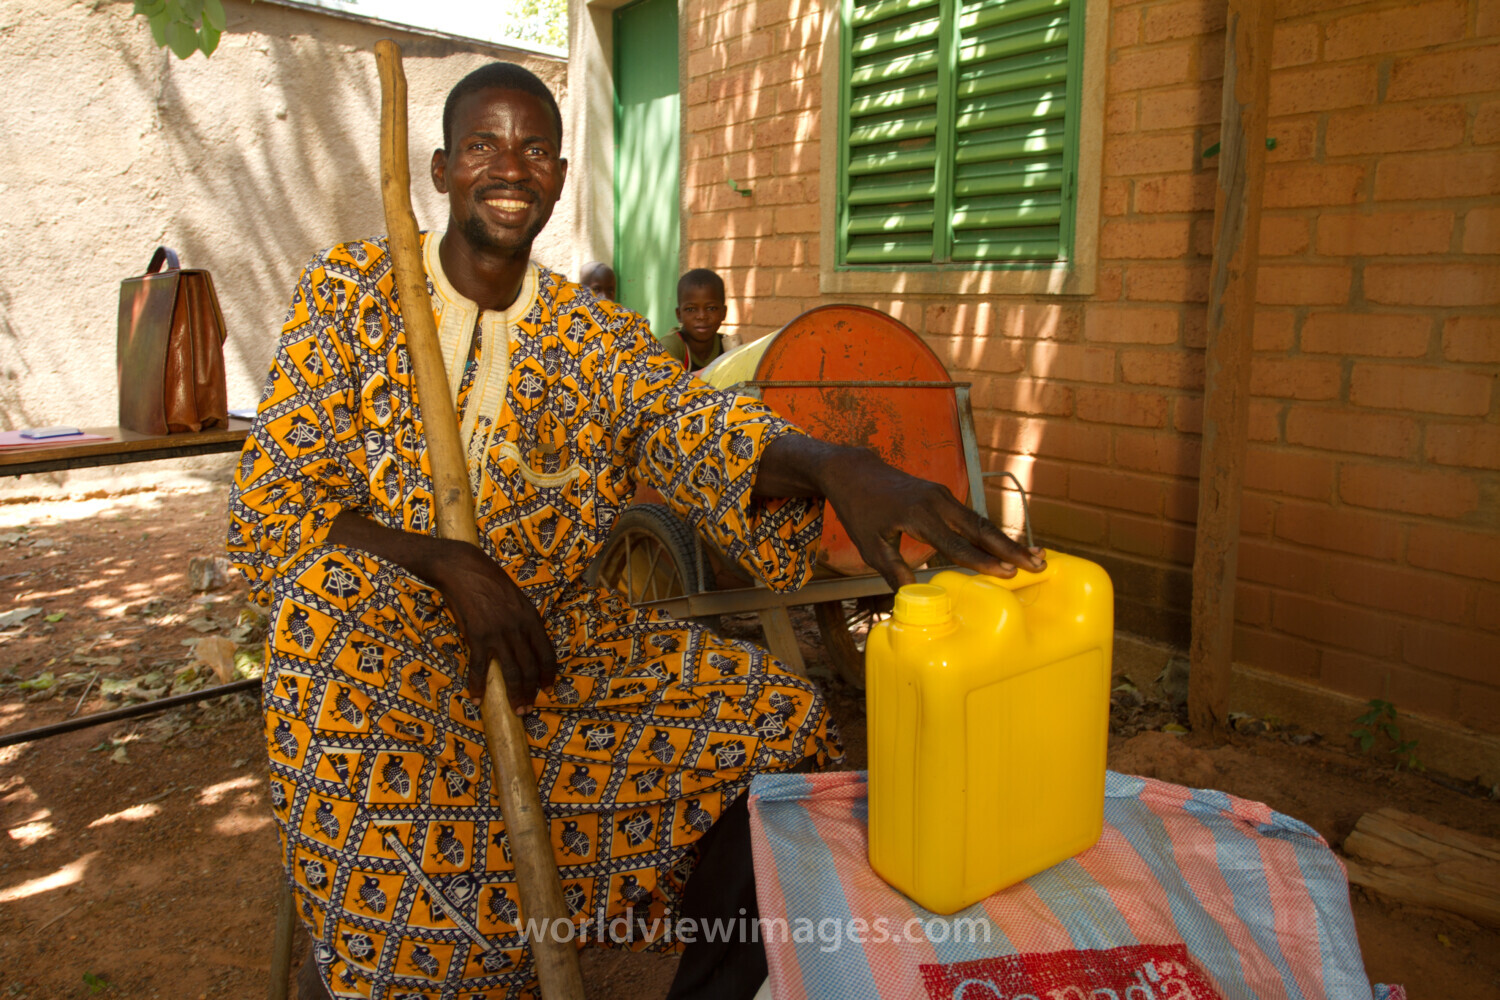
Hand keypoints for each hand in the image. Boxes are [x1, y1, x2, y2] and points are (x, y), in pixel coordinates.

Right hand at [327, 512, 556, 710]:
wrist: (463, 569)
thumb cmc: (489, 581)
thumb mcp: (516, 599)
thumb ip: (523, 621)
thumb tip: (527, 645)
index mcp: (531, 618)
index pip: (547, 653)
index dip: (548, 674)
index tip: (548, 688)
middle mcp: (519, 628)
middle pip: (530, 667)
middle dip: (531, 691)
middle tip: (528, 707)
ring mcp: (498, 633)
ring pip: (511, 672)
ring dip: (514, 694)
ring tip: (515, 709)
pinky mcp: (477, 637)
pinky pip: (480, 668)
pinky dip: (478, 686)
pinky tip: (477, 698)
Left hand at [816, 448, 1044, 590]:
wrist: (856, 471)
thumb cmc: (861, 510)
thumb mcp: (869, 545)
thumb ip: (894, 570)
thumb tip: (915, 598)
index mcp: (917, 515)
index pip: (955, 543)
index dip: (982, 561)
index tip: (1007, 574)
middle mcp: (936, 502)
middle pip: (980, 528)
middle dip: (1010, 548)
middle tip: (1037, 565)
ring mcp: (942, 496)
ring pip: (980, 521)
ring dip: (1006, 540)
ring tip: (1035, 557)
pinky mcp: (944, 496)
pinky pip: (972, 517)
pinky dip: (991, 533)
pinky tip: (1008, 547)